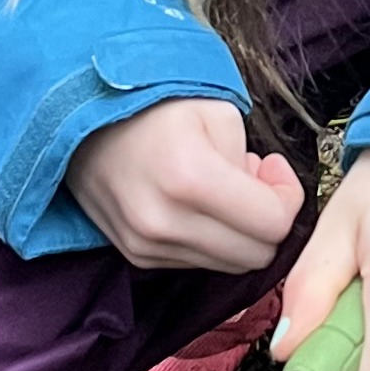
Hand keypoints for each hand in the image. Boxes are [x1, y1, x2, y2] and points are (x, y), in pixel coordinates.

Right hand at [66, 98, 303, 271]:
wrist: (81, 116)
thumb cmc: (153, 105)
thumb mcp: (218, 114)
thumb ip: (254, 166)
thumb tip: (264, 200)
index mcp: (190, 179)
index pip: (272, 225)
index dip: (288, 198)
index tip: (275, 169)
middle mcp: (165, 223)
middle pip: (255, 256)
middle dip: (268, 222)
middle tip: (255, 181)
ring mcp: (146, 245)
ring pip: (229, 264)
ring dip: (238, 233)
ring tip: (221, 189)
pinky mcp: (136, 256)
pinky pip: (198, 262)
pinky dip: (210, 240)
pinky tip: (197, 204)